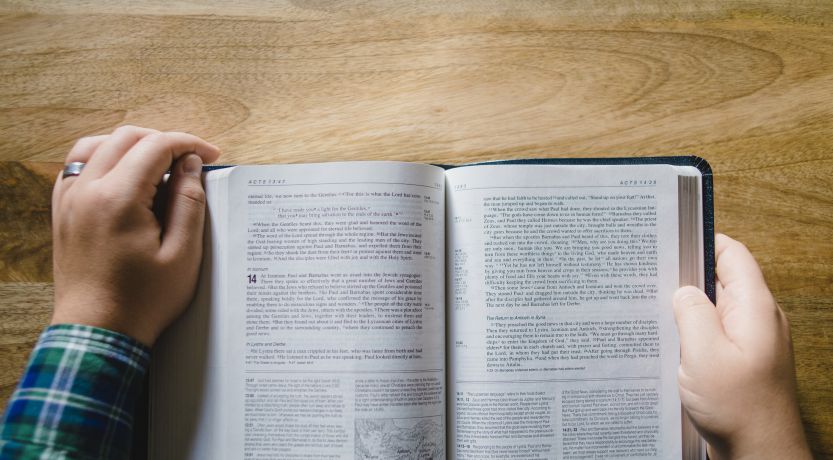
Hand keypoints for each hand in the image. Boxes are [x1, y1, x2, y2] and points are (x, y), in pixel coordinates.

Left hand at [51, 126, 219, 345]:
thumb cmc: (143, 300)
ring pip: (97, 145)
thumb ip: (189, 202)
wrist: (99, 331)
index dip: (189, 144)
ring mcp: (69, 200)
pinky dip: (103, 158)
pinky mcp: (63, 212)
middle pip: (127, 138)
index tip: (210, 156)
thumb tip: (189, 164)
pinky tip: (125, 175)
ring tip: (159, 162)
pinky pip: (77, 166)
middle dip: (164, 140)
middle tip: (191, 159)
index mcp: (119, 199)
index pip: (156, 146)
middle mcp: (87, 191)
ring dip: (132, 145)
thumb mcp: (183, 254)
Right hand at [673, 234, 810, 458]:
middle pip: (721, 279)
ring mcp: (750, 340)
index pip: (732, 254)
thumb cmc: (738, 407)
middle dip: (686, 277)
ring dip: (687, 309)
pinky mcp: (741, 360)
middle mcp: (756, 318)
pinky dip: (692, 332)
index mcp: (754, 307)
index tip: (671, 239)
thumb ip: (691, 312)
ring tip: (655, 310)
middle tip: (651, 277)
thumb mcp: (703, 353)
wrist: (759, 452)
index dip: (702, 241)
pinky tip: (671, 342)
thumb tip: (682, 290)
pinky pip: (714, 333)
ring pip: (714, 308)